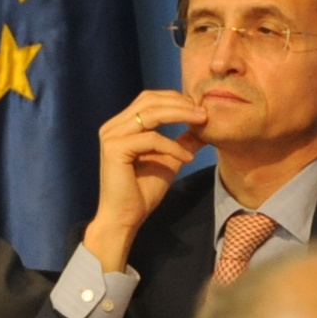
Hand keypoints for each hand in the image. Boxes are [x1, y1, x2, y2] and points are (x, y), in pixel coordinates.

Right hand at [81, 91, 207, 272]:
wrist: (125, 218)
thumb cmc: (142, 192)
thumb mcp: (169, 161)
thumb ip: (182, 142)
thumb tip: (203, 128)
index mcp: (121, 125)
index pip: (149, 99)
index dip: (175, 99)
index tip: (200, 108)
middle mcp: (113, 127)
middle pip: (149, 100)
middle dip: (180, 103)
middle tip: (204, 112)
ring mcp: (111, 136)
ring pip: (151, 113)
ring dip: (180, 115)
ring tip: (202, 122)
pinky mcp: (114, 149)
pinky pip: (151, 139)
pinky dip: (172, 146)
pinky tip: (188, 158)